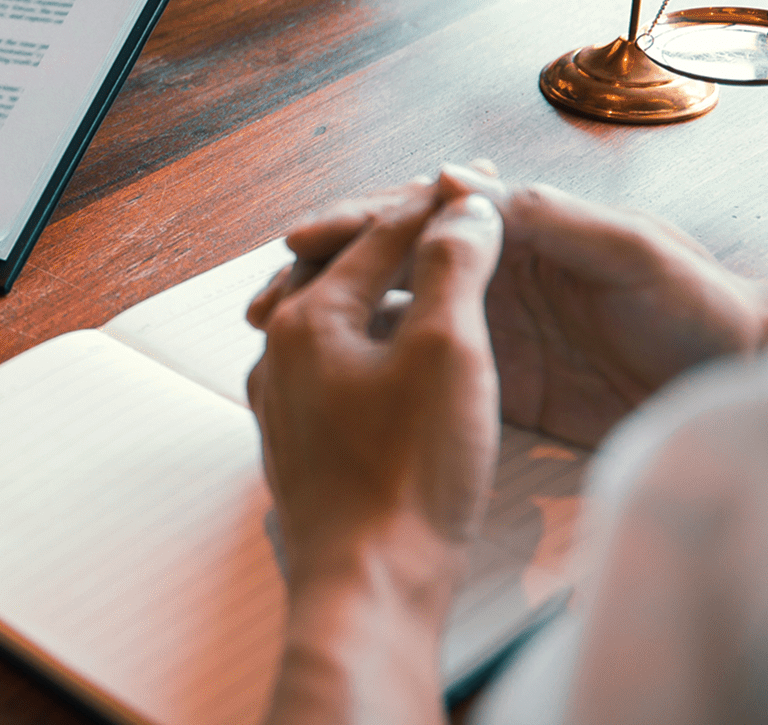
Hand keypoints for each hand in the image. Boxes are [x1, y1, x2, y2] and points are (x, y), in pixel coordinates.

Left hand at [248, 192, 503, 724]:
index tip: (487, 182)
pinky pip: (335, 362)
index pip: (382, 233)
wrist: (367, 585)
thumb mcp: (449, 354)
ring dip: (386, 287)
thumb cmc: (409, 475)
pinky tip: (400, 351)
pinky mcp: (299, 439)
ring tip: (433, 272)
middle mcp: (280, 348)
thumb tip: (462, 206)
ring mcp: (282, 396)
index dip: (442, 204)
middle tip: (459, 217)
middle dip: (405, 238)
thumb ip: (454, 268)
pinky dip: (374, 337)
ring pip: (337, 314)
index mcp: (309, 314)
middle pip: (348, 266)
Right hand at [278, 163, 767, 446]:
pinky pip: (416, 370)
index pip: (417, 217)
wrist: (738, 378)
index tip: (301, 239)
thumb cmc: (698, 307)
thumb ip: (551, 217)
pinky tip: (323, 384)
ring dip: (330, 323)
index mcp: (516, 230)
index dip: (356, 223)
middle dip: (318, 274)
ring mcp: (487, 329)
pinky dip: (365, 373)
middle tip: (264, 300)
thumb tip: (463, 181)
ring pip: (387, 315)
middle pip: (384, 263)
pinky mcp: (494, 384)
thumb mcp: (631, 252)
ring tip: (274, 341)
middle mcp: (489, 272)